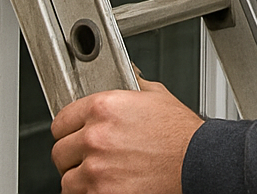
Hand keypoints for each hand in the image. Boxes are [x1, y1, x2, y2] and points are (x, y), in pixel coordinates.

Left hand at [50, 75, 204, 193]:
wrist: (197, 163)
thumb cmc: (179, 133)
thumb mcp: (155, 95)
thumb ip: (132, 84)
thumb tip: (127, 75)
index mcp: (103, 107)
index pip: (60, 121)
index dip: (67, 129)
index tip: (72, 135)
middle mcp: (95, 138)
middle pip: (59, 152)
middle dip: (72, 156)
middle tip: (88, 157)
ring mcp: (97, 170)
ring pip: (67, 180)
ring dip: (80, 179)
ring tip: (99, 174)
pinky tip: (107, 186)